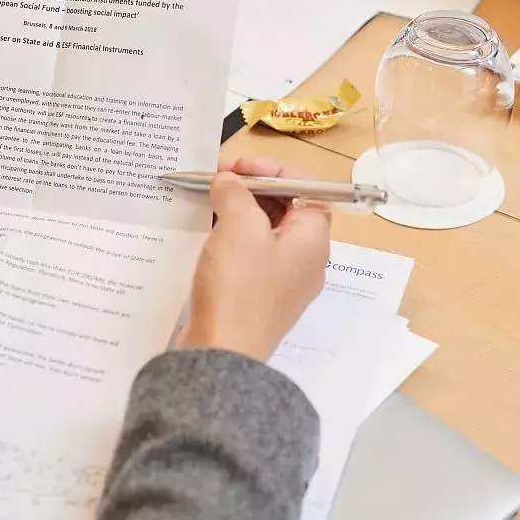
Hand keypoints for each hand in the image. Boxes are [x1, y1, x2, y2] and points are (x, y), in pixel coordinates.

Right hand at [177, 157, 331, 361]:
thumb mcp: (238, 223)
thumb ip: (235, 192)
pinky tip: (205, 233)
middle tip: (216, 181)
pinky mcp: (260, 298)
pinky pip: (250, 256)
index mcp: (314, 237)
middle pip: (285, 208)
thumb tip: (228, 182)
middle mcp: (306, 259)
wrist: (222, 352)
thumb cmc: (239, 285)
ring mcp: (283, 282)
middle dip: (251, 189)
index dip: (270, 169)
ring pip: (264, 232)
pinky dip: (231, 239)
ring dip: (237, 213)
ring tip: (205, 203)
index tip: (235, 166)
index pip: (304, 187)